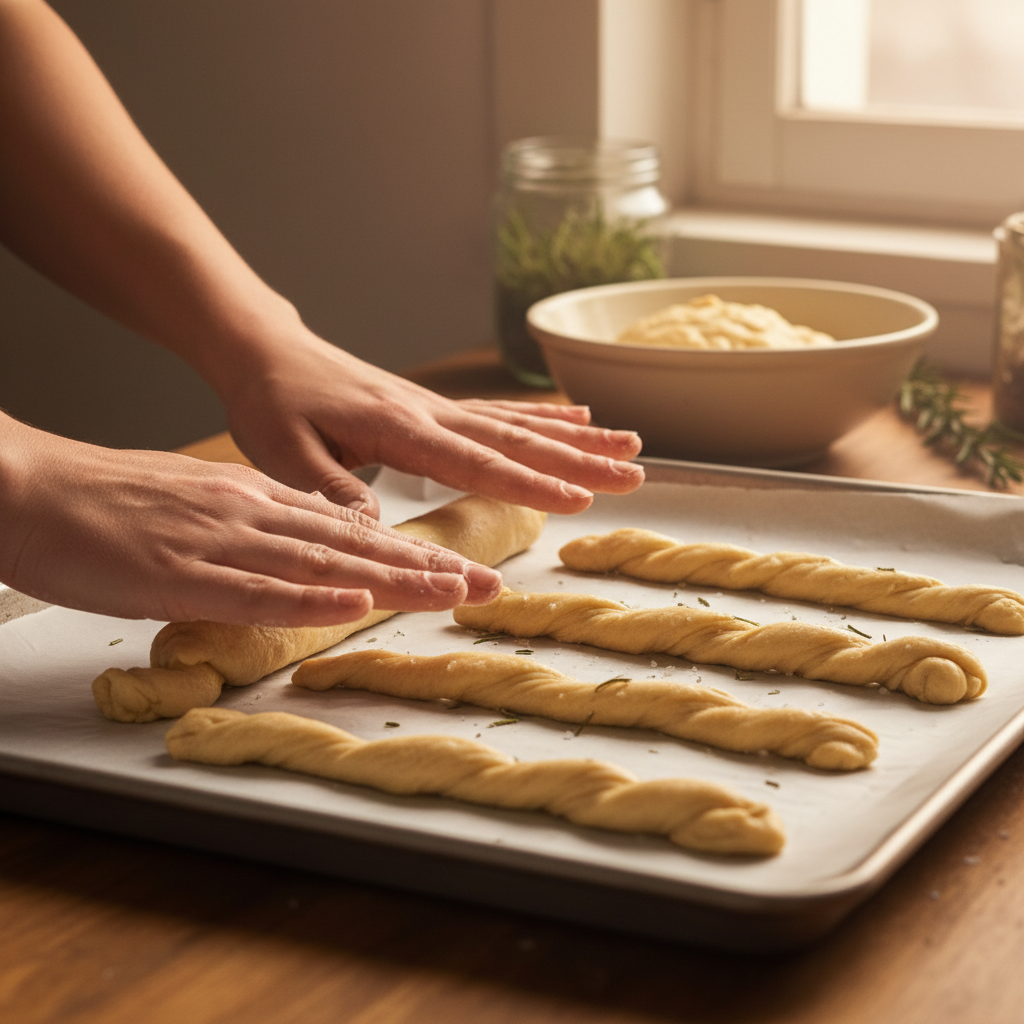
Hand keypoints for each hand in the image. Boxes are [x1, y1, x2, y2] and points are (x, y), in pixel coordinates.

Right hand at [0, 417, 501, 625]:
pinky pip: (254, 590)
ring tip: (449, 594)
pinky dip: (307, 601)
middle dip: (426, 569)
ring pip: (321, 565)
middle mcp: (252, 516)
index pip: (349, 533)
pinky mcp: (179, 573)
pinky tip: (353, 606)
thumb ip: (253, 533)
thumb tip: (301, 557)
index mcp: (256, 501)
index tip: (459, 572)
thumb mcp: (199, 509)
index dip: (409, 555)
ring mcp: (219, 542)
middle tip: (488, 587)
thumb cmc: (110, 504)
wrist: (33, 488)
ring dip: (391, 581)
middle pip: (354, 548)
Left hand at [219, 332, 644, 517]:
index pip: (476, 461)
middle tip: (634, 474)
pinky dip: (544, 416)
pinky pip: (500, 412)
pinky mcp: (436, 407)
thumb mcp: (284, 452)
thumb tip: (377, 532)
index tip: (579, 499)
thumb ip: (331, 489)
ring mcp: (438, 406)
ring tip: (629, 445)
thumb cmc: (273, 402)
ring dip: (577, 437)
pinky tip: (577, 417)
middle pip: (517, 439)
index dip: (530, 482)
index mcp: (399, 427)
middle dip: (579, 460)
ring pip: (519, 423)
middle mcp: (430, 413)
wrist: (267, 351)